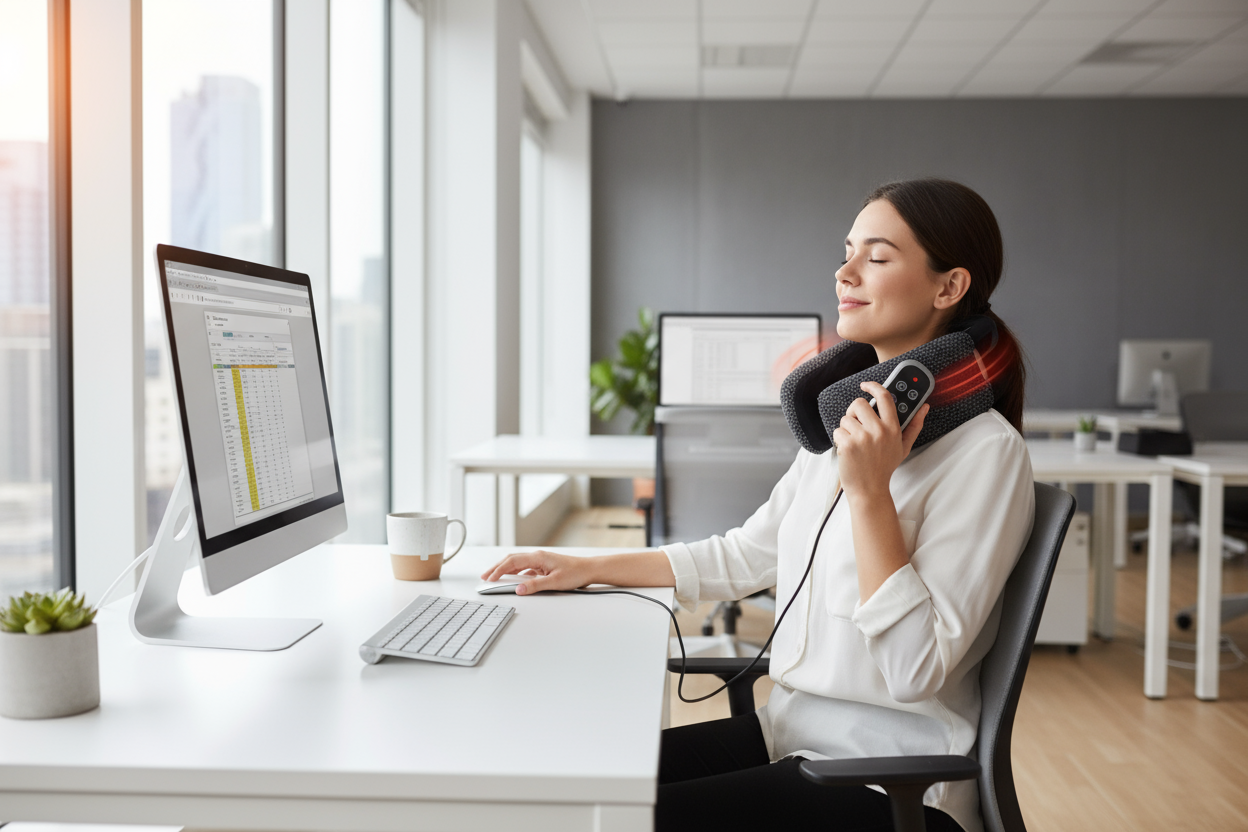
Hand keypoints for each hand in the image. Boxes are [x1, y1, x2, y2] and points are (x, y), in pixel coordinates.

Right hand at [480, 550, 593, 595]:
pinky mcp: (544, 566)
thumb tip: (519, 589)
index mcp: (538, 557)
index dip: (498, 570)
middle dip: (496, 568)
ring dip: (505, 570)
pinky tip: (514, 580)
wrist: (589, 569)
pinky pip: (525, 568)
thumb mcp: (554, 582)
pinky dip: (515, 573)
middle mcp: (537, 557)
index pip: (512, 562)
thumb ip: (535, 586)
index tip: (489, 579)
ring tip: (494, 577)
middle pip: (511, 560)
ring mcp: (540, 561)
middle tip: (484, 576)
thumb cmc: (576, 573)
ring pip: (517, 563)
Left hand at [832, 381, 927, 497]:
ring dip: (846, 429)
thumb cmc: (884, 467)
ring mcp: (862, 438)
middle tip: (857, 424)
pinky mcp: (848, 444)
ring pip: (845, 418)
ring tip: (855, 443)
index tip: (866, 385)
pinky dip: (839, 440)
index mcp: (893, 428)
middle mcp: (879, 431)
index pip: (884, 397)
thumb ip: (914, 425)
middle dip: (854, 412)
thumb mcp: (903, 447)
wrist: (869, 490)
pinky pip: (838, 431)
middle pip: (859, 404)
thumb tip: (924, 407)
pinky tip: (848, 451)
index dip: (873, 386)